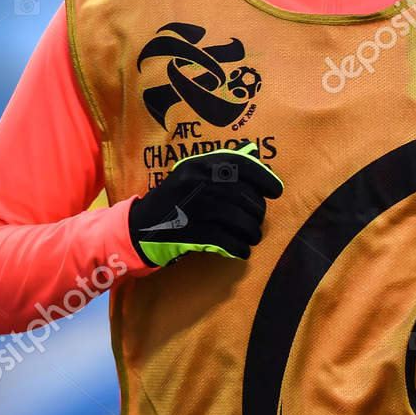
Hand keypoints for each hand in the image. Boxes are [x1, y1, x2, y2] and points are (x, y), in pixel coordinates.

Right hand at [127, 142, 283, 266]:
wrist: (139, 227)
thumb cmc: (173, 200)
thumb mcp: (191, 174)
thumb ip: (222, 167)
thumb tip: (262, 163)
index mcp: (199, 165)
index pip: (242, 165)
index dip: (265, 178)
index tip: (276, 190)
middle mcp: (199, 183)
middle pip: (246, 197)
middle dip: (258, 212)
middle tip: (257, 220)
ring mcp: (197, 208)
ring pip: (242, 221)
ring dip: (252, 233)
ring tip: (251, 237)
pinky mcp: (195, 233)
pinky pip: (230, 242)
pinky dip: (240, 249)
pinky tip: (241, 251)